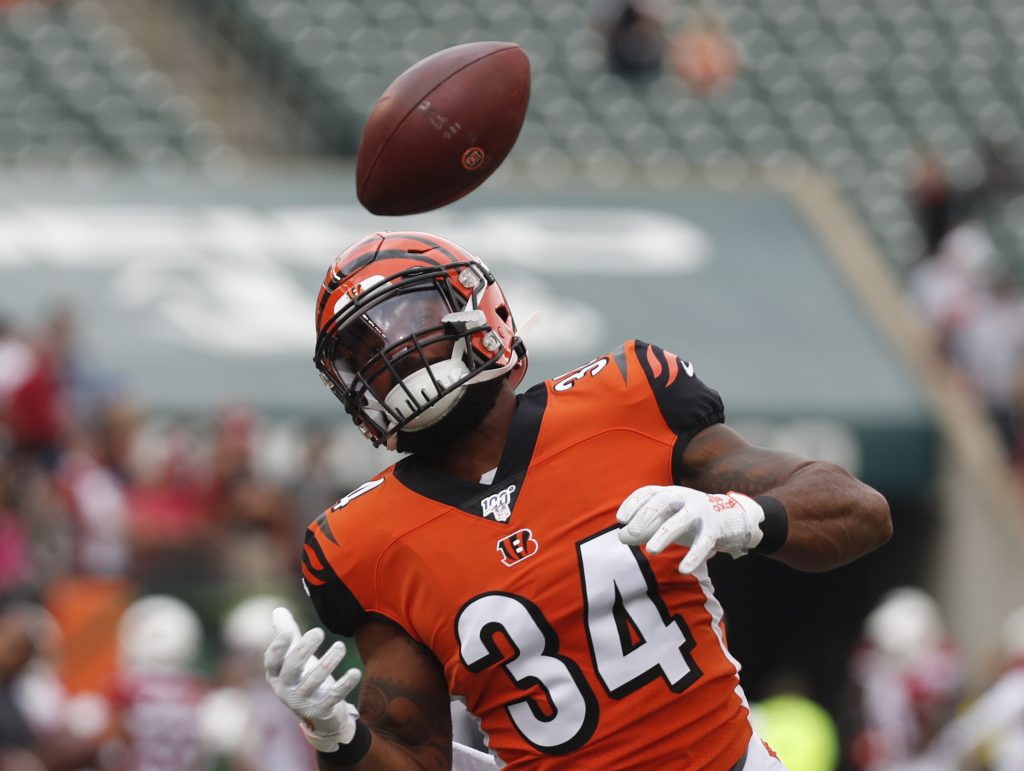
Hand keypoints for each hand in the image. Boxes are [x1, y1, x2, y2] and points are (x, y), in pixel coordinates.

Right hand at [264, 607, 361, 752]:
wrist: (319, 714)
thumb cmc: (303, 678)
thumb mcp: (294, 658)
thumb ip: (287, 634)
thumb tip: (278, 609)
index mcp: (276, 675)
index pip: (271, 662)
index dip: (278, 647)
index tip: (289, 632)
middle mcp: (286, 690)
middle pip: (292, 669)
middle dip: (304, 650)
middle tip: (318, 632)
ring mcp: (303, 702)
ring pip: (315, 681)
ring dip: (329, 662)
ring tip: (340, 646)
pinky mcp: (321, 710)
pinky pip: (334, 696)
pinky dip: (345, 684)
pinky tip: (356, 672)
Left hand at [616, 485, 764, 573]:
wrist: (732, 518)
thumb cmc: (691, 521)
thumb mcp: (667, 521)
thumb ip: (644, 529)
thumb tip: (621, 537)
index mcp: (670, 494)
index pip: (648, 492)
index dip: (633, 503)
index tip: (620, 519)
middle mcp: (684, 498)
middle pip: (662, 500)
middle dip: (646, 515)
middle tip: (632, 532)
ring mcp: (701, 511)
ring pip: (681, 520)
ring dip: (664, 534)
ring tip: (650, 550)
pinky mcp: (717, 527)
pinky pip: (704, 542)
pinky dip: (694, 555)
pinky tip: (683, 569)